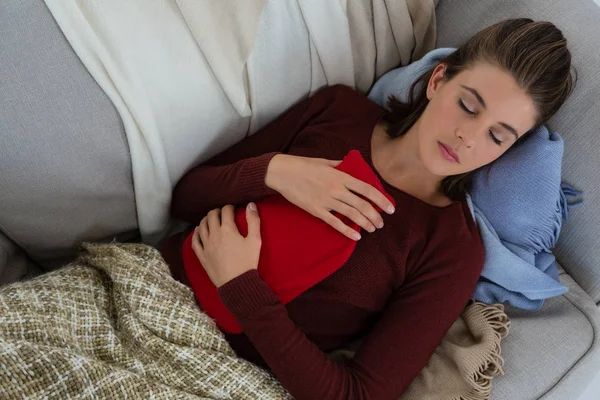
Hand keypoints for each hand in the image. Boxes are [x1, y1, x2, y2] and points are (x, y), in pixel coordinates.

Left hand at [191, 203, 261, 287]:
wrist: (237, 283)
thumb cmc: (247, 261)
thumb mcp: (255, 240)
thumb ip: (253, 221)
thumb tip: (250, 204)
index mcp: (227, 229)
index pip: (226, 211)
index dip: (230, 207)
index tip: (233, 208)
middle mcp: (214, 234)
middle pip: (211, 215)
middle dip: (217, 211)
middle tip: (223, 213)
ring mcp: (206, 245)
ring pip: (201, 226)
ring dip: (206, 219)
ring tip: (211, 219)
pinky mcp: (201, 255)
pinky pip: (194, 240)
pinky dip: (196, 233)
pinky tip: (199, 230)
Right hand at [265, 154, 394, 240]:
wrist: (282, 172)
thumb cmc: (303, 165)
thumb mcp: (325, 162)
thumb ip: (340, 166)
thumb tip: (351, 167)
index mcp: (340, 175)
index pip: (367, 189)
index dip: (381, 200)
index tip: (390, 208)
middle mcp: (336, 188)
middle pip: (362, 205)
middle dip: (375, 216)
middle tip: (381, 223)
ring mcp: (326, 200)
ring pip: (351, 215)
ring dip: (365, 223)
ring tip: (372, 229)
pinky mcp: (316, 210)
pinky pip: (335, 223)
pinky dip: (347, 231)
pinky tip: (356, 237)